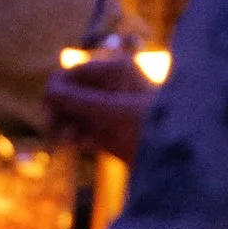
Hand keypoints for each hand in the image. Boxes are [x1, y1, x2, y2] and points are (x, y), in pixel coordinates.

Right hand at [47, 47, 154, 166]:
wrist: (179, 157)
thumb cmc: (153, 125)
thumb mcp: (114, 112)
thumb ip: (80, 101)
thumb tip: (48, 90)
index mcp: (117, 71)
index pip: (75, 72)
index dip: (58, 88)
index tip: (48, 107)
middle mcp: (111, 88)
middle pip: (71, 94)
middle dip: (60, 110)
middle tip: (53, 129)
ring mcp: (109, 111)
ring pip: (74, 115)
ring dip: (66, 126)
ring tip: (67, 141)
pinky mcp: (109, 135)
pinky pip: (83, 133)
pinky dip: (78, 139)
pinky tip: (82, 147)